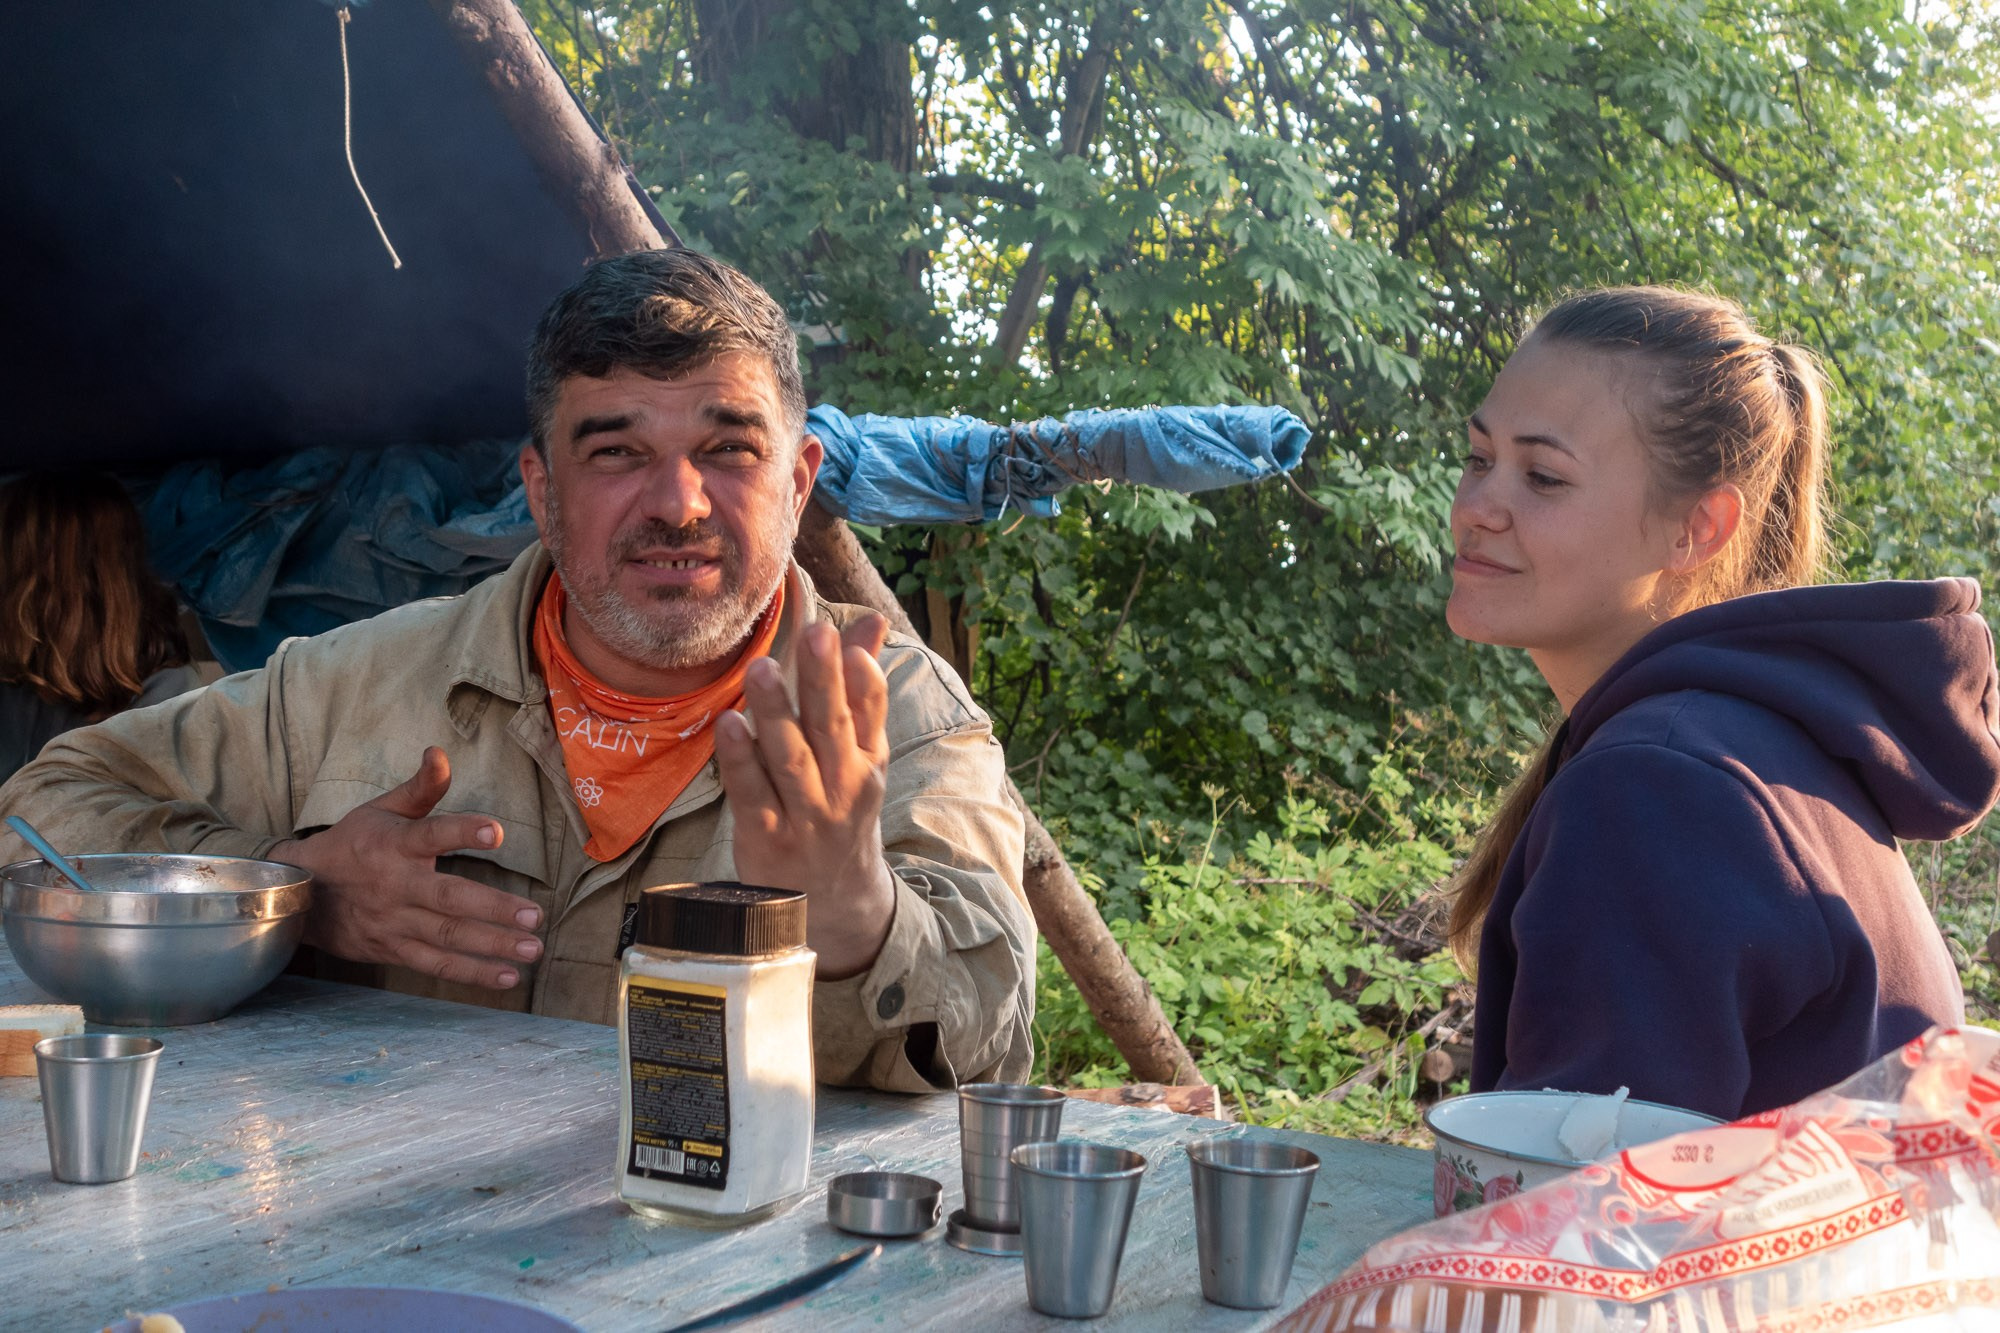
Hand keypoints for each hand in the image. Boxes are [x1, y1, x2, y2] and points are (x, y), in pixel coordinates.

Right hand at [272, 746, 542, 989]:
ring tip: (532, 951)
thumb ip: (420, 788)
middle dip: (493, 908)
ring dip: (492, 946)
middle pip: (448, 899)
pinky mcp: (393, 949)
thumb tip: (440, 753)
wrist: (300, 895)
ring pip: (447, 936)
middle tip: (534, 916)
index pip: (432, 835)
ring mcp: (394, 921)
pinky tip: (508, 978)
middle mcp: (396, 885)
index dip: (462, 832)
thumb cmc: (352, 844)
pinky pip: (435, 963)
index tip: (497, 831)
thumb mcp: (380, 810)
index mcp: (395, 844)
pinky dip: (471, 973)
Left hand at [715, 615, 895, 978]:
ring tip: (762, 668)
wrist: (830, 901)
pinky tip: (729, 724)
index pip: (871, 712)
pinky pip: (752, 794)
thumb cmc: (839, 806)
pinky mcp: (766, 838)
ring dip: (776, 713)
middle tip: (814, 633)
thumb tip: (873, 620)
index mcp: (870, 762)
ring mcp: (806, 817)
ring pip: (791, 759)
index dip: (860, 677)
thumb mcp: (861, 752)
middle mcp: (844, 789)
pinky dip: (740, 759)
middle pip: (832, 728)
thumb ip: (860, 685)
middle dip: (822, 680)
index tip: (845, 639)